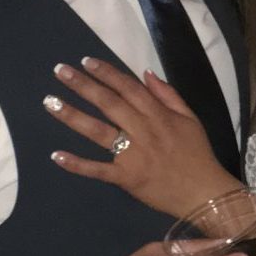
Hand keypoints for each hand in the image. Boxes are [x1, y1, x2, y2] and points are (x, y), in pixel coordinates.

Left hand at [45, 56, 236, 217]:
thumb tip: (145, 73)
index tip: (86, 61)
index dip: (106, 73)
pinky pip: (98, 169)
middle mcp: (143, 130)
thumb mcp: (190, 119)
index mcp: (159, 115)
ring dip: (73, 116)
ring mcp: (133, 155)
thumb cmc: (197, 155)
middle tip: (60, 71)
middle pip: (109, 103)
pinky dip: (77, 164)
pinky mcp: (126, 178)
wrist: (204, 193)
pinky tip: (56, 155)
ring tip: (50, 102)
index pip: (128, 88)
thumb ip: (168, 95)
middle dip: (83, 85)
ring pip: (98, 131)